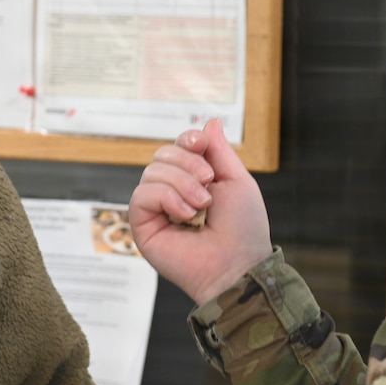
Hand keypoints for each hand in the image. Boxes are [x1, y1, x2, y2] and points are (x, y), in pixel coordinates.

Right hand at [128, 119, 271, 302]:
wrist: (237, 263)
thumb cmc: (242, 228)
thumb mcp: (237, 180)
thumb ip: (219, 150)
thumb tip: (209, 121)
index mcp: (194, 180)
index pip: (177, 146)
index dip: (187, 139)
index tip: (200, 144)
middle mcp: (172, 192)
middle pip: (162, 154)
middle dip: (187, 163)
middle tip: (208, 183)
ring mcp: (156, 209)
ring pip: (152, 171)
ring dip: (181, 183)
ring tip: (201, 206)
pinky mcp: (142, 225)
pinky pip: (142, 194)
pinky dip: (167, 198)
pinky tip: (185, 215)